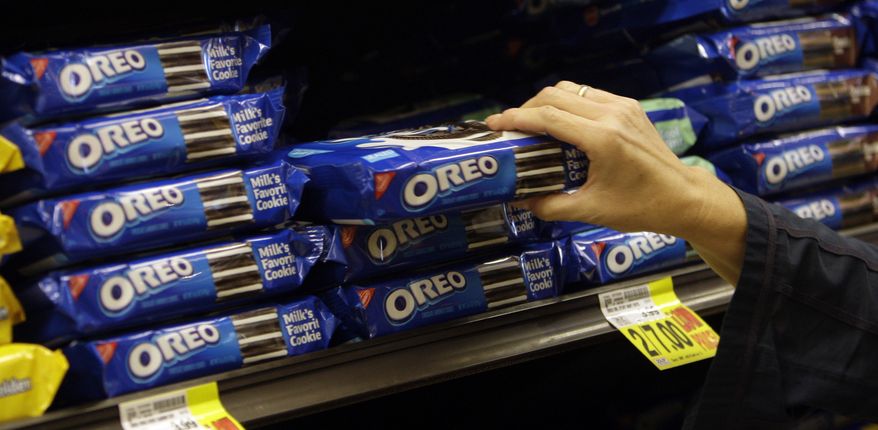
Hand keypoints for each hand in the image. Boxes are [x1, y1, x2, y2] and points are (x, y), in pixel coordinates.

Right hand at [485, 81, 746, 284]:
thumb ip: (551, 205)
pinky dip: (567, 103)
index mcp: (602, 138)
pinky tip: (560, 123)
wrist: (684, 198)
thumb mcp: (592, 211)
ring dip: (546, 103)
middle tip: (509, 128)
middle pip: (554, 96)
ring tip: (531, 124)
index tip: (494, 124)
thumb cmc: (641, 207)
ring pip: (570, 90)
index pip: (548, 117)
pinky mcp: (629, 107)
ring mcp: (622, 107)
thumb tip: (520, 200)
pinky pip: (588, 94)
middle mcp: (611, 114)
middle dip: (525, 109)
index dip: (515, 118)